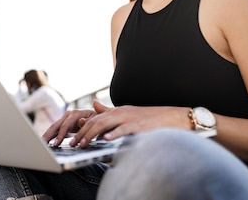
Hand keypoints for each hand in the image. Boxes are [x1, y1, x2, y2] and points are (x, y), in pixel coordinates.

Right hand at [42, 108, 95, 145]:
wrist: (99, 118)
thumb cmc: (99, 120)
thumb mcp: (97, 121)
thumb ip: (88, 122)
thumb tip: (80, 121)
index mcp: (77, 113)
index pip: (66, 124)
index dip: (61, 134)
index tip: (57, 143)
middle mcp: (69, 114)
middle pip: (57, 125)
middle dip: (49, 135)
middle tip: (43, 144)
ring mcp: (65, 118)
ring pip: (54, 127)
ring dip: (47, 135)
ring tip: (41, 144)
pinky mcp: (64, 124)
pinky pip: (55, 130)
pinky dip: (50, 135)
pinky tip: (45, 142)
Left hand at [70, 101, 191, 147]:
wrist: (174, 117)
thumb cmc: (151, 118)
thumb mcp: (129, 113)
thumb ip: (110, 111)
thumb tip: (94, 105)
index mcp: (118, 111)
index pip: (96, 118)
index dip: (83, 127)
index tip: (73, 137)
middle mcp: (122, 112)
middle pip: (97, 121)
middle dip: (83, 132)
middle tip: (74, 143)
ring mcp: (131, 118)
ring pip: (107, 123)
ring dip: (93, 133)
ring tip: (84, 143)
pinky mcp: (140, 125)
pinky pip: (125, 129)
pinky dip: (115, 133)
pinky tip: (107, 139)